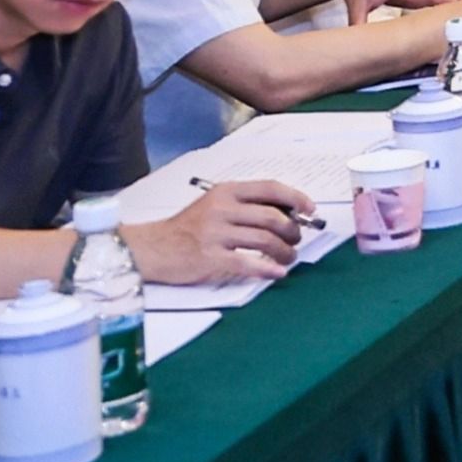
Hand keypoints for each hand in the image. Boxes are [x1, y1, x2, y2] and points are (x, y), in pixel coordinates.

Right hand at [127, 184, 308, 285]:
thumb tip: (287, 214)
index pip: (270, 188)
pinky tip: (277, 273)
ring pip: (266, 241)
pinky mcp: (211, 258)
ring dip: (285, 252)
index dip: (296, 198)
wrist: (150, 248)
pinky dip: (269, 269)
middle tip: (296, 241)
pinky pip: (249, 263)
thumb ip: (244, 206)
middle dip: (293, 231)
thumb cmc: (186, 228)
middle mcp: (222, 209)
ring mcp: (216, 233)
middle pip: (273, 217)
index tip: (311, 210)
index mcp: (226, 192)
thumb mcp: (213, 205)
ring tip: (288, 258)